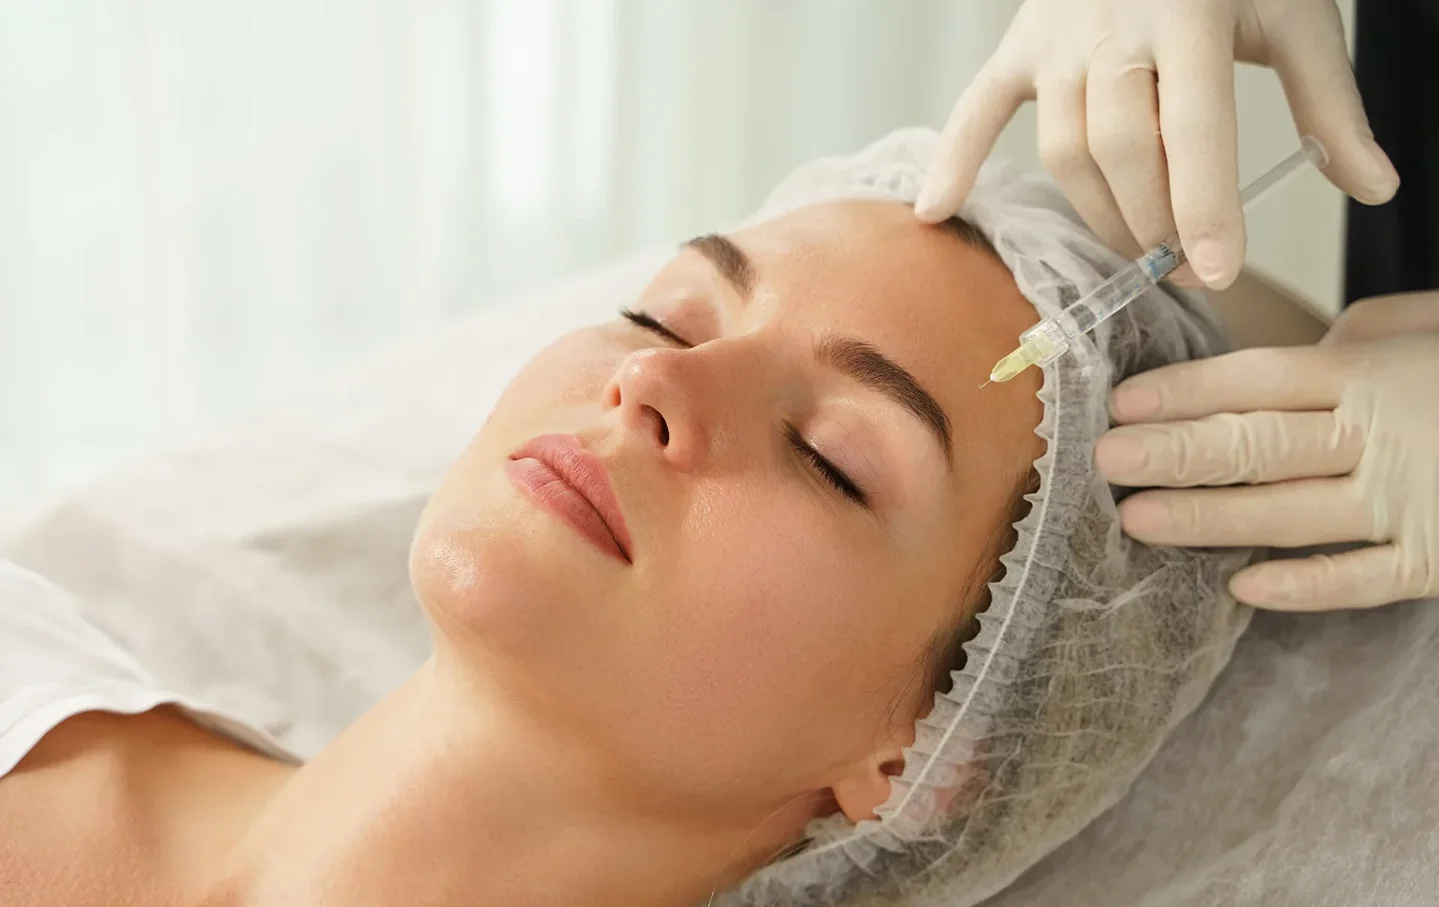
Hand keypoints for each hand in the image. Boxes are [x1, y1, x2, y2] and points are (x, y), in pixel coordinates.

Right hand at [916, 0, 1399, 288]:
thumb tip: (1373, 186)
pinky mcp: (1019, 47)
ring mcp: (1056, 38)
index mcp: (1192, 12)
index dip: (1206, 207)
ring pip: (1063, 150)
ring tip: (1137, 245)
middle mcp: (1113, 26)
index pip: (1195, 128)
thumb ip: (1328, 105)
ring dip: (1100, 212)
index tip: (1216, 272)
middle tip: (1183, 264)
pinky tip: (937, 211)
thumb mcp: (1296, 18)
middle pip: (1120, 150)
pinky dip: (954, 161)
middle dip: (1154, 221)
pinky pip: (975, 110)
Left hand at [1095, 294, 1438, 609]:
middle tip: (1104, 461)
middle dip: (1174, 452)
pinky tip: (1243, 590)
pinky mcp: (1437, 557)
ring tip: (1139, 520)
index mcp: (1370, 371)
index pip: (1258, 378)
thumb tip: (1295, 356)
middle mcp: (1381, 433)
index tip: (1122, 402)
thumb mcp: (1427, 329)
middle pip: (1257, 444)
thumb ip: (1357, 341)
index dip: (1186, 390)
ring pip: (1290, 513)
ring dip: (1209, 519)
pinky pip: (1362, 580)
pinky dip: (1304, 586)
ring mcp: (1410, 499)